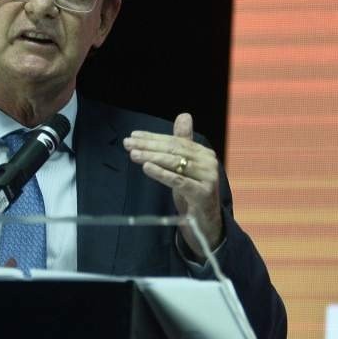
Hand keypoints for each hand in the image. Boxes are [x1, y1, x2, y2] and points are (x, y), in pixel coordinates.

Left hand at [122, 113, 223, 257]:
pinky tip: (147, 168)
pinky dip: (162, 173)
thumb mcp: (185, 168)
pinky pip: (179, 181)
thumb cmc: (193, 194)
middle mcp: (209, 163)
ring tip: (133, 154)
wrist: (206, 224)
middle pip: (175, 151)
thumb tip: (184, 115)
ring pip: (176, 164)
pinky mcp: (202, 194)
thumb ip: (183, 142)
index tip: (134, 136)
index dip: (154, 138)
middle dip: (149, 146)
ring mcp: (208, 178)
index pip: (176, 142)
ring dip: (152, 157)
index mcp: (204, 154)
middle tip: (128, 144)